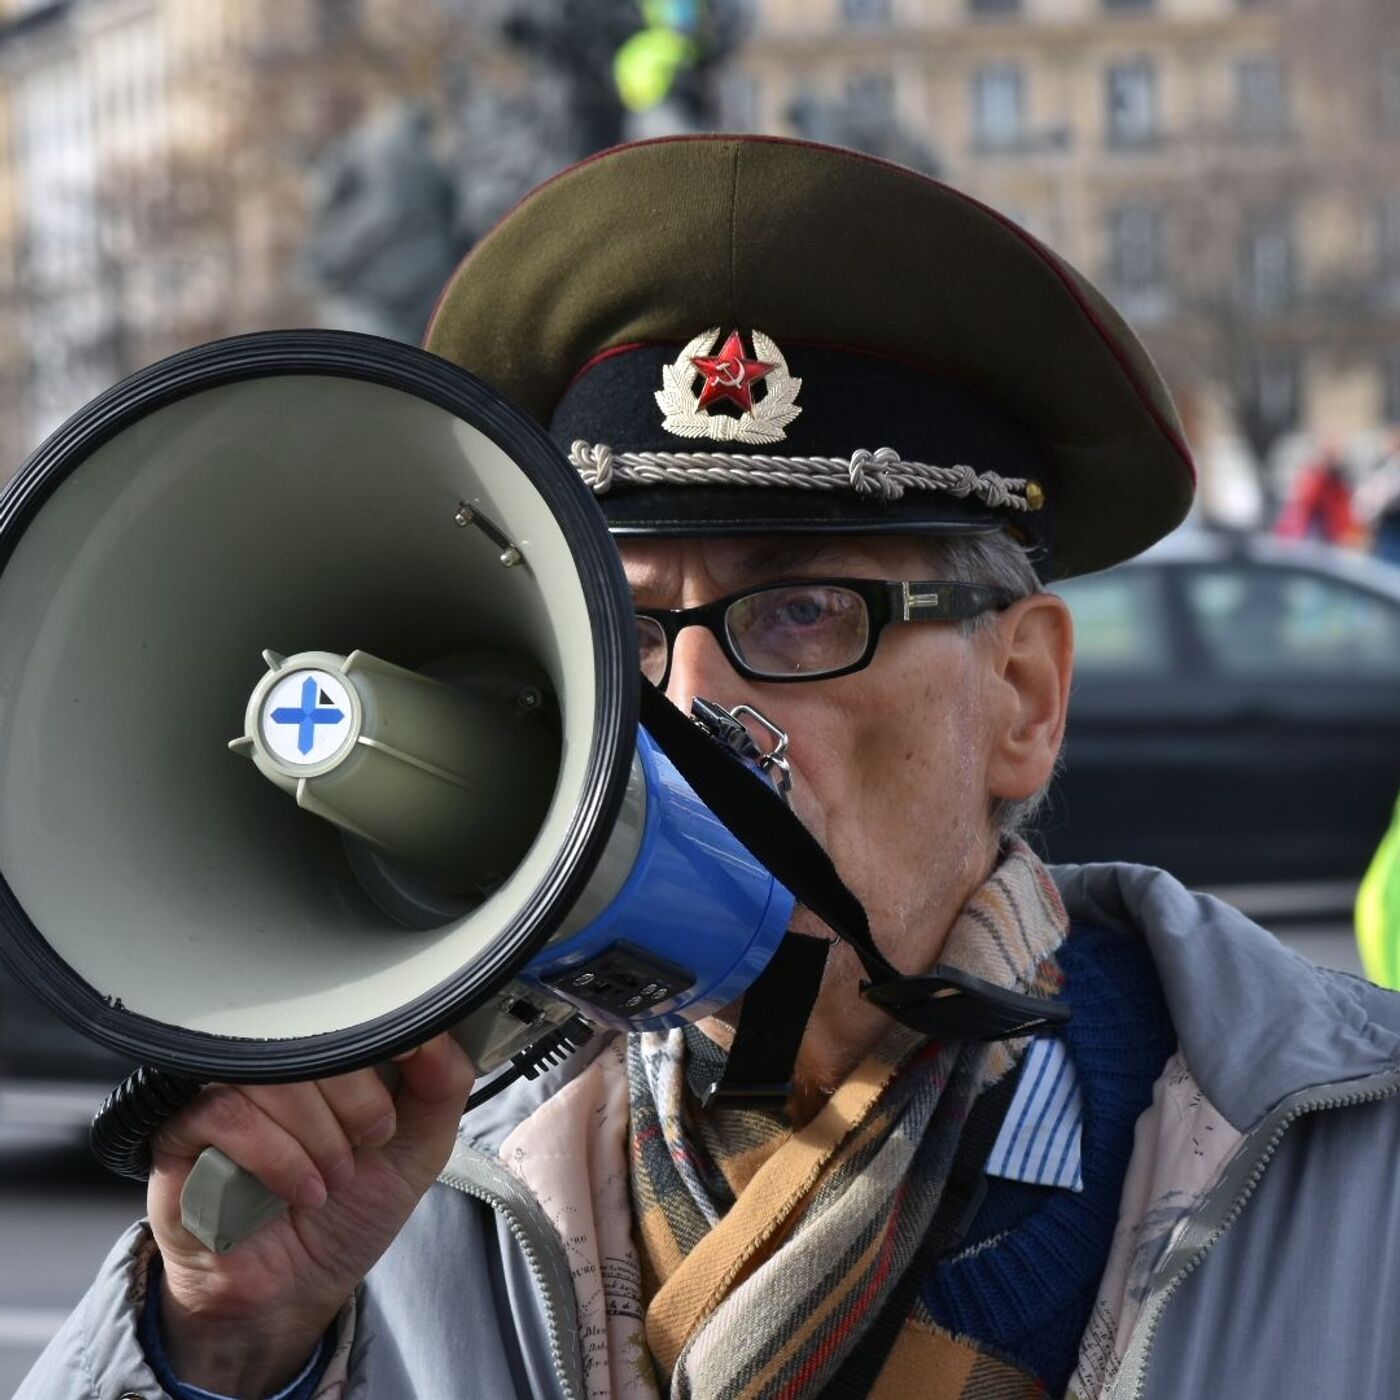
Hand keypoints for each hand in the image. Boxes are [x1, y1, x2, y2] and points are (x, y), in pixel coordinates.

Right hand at [147, 1033, 473, 1396]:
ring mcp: (224, 1089)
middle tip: (370, 1142)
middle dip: (357, 1097)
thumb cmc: (347, 1211)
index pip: (351, 1006)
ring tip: (334, 1176)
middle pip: (310, 1033)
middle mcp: (274, 1062)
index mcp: (328, 1052)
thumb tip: (438, 1029)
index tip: (408, 1062)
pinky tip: (300, 1190)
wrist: (293, 1291)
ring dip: (318, 1133)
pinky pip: (227, 1112)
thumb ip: (440, 1086)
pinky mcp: (184, 1130)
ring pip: (271, 1072)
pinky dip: (276, 1155)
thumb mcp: (417, 1149)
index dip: (383, 1032)